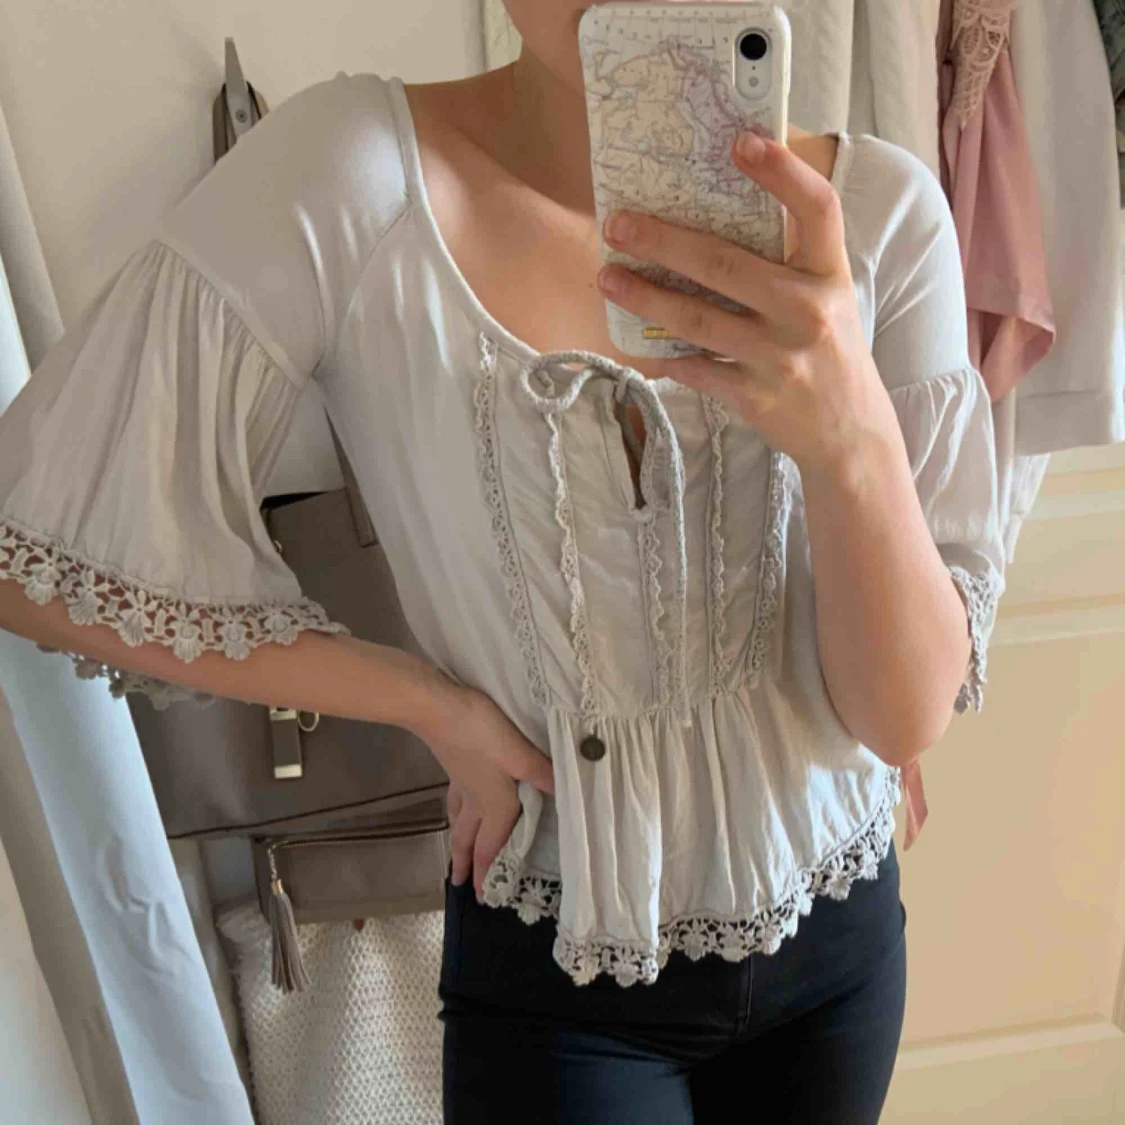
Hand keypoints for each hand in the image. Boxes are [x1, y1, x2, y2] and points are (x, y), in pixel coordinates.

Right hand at [422, 682, 554, 900]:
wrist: (440, 710)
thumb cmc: (483, 735)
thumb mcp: (521, 755)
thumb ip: (545, 775)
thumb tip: (571, 794)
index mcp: (495, 805)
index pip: (491, 847)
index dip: (488, 873)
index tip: (481, 898)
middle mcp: (477, 801)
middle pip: (469, 840)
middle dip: (467, 864)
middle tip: (460, 885)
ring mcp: (461, 784)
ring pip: (459, 822)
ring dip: (458, 843)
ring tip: (455, 855)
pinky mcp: (453, 767)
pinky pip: (455, 801)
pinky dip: (455, 813)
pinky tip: (457, 805)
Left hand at [595, 129, 899, 475]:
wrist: (850, 431)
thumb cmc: (829, 348)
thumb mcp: (827, 295)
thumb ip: (789, 259)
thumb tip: (716, 210)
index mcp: (831, 274)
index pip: (818, 209)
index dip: (782, 171)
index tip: (740, 141)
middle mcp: (808, 311)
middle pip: (725, 264)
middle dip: (662, 242)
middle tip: (617, 224)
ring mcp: (781, 358)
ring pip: (697, 320)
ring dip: (645, 298)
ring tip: (608, 278)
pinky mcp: (756, 398)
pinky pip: (697, 369)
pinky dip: (667, 356)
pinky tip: (640, 341)